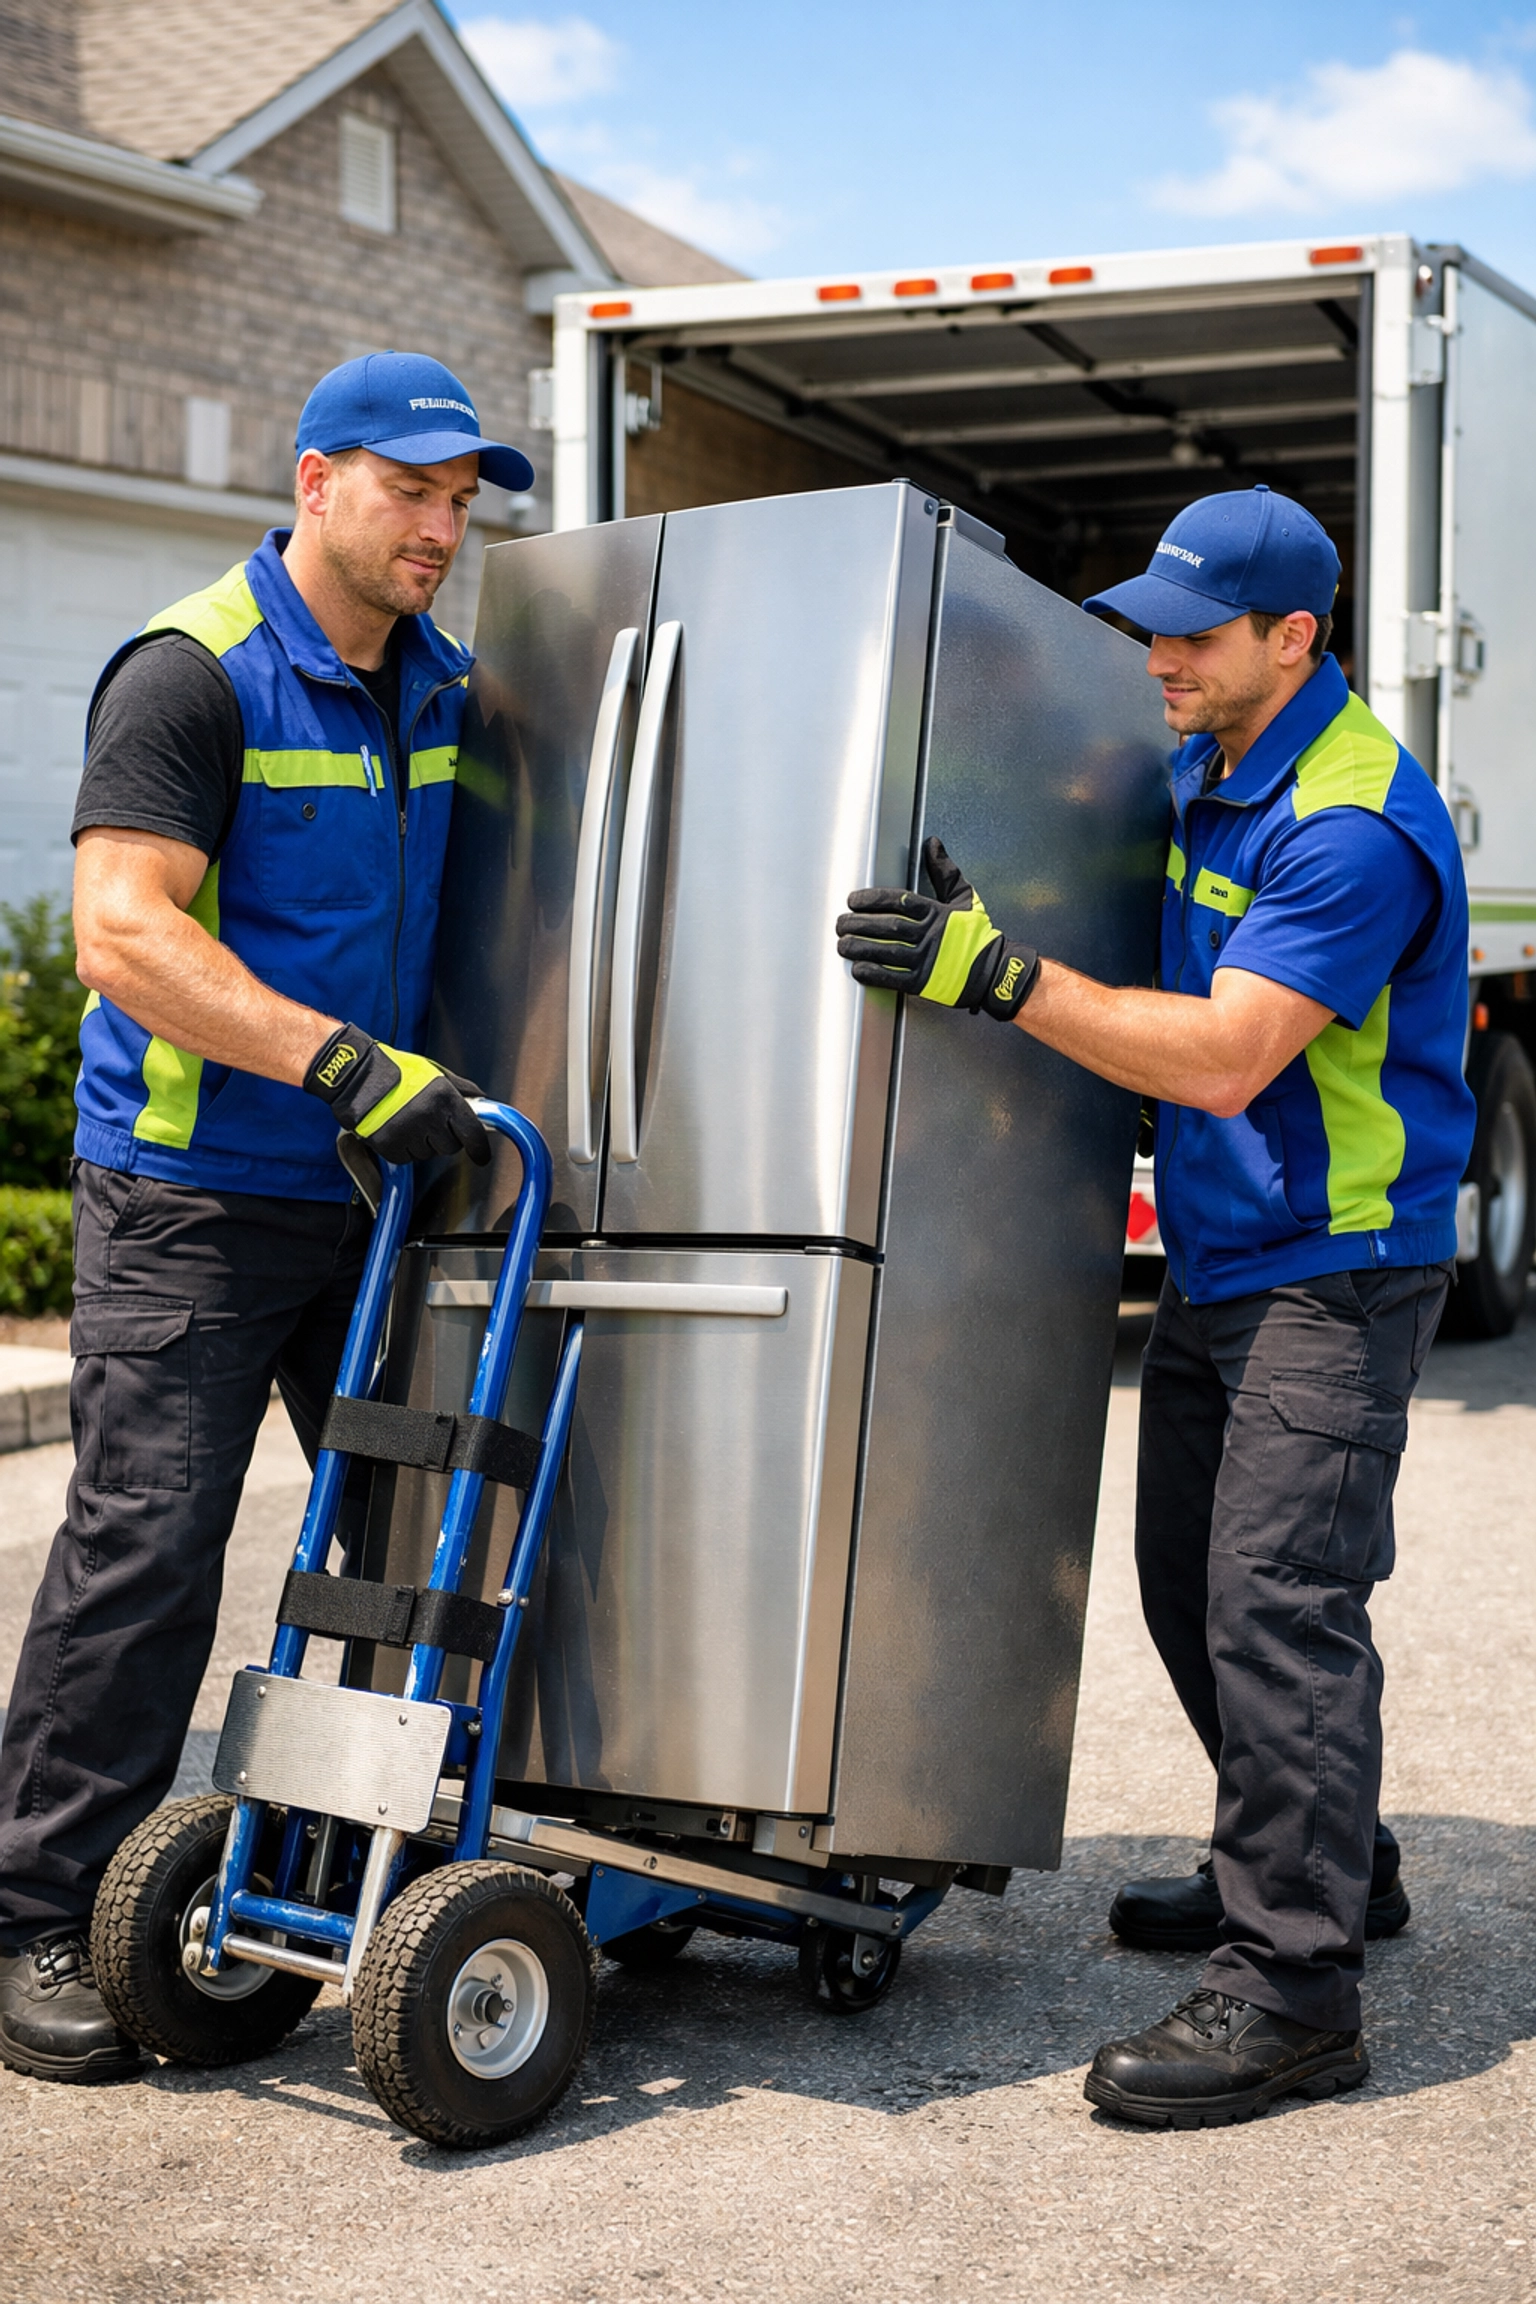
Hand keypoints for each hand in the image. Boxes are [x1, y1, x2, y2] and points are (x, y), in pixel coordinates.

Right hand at [303, 1024, 490, 1164]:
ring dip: (423, 1143)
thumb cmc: (395, 1070)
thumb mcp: (433, 1072)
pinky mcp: (390, 1146)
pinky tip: (396, 1129)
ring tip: (409, 1120)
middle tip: (431, 1122)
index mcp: (444, 1098)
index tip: (481, 1155)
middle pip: (450, 1147)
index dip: (479, 1148)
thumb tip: (480, 1100)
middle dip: (445, 1138)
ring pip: (428, 1154)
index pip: (472, 1133)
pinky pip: (407, 1158)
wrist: (357, 1075)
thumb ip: (460, 1088)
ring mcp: (408, 1134)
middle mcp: (428, 1118)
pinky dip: (405, 1148)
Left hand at [836, 836, 1039, 1020]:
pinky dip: (874, 973)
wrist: (995, 971)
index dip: (872, 899)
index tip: (853, 900)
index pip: (898, 901)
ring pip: (887, 951)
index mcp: (937, 913)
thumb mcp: (965, 898)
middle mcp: (930, 935)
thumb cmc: (978, 936)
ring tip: (842, 944)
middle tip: (841, 922)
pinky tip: (858, 968)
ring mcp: (927, 960)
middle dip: (860, 924)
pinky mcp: (924, 983)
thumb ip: (945, 871)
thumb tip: (932, 844)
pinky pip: (893, 977)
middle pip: (888, 926)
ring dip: (861, 947)